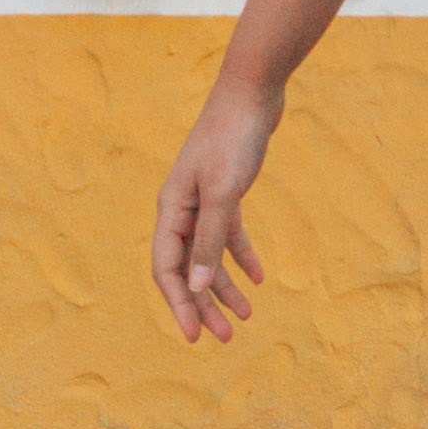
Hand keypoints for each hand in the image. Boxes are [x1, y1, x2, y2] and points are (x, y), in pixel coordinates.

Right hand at [150, 69, 283, 348]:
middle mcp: (182, 207)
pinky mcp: (226, 189)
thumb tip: (197, 287)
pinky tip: (260, 276)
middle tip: (225, 338)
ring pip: (210, 254)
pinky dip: (241, 254)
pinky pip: (228, 232)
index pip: (167, 269)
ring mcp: (203, 199)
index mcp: (171, 208)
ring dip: (225, 285)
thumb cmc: (233, 138)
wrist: (253, 90)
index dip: (179, 304)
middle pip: (188, 268)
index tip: (196, 336)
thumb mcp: (223, 193)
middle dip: (205, 304)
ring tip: (247, 315)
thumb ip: (210, 239)